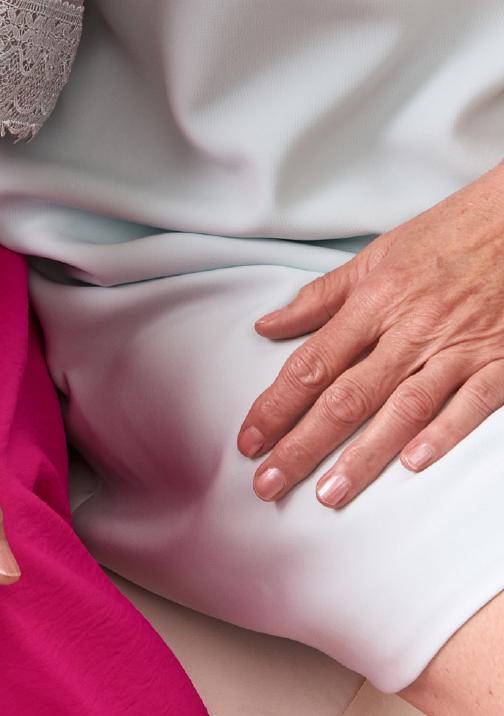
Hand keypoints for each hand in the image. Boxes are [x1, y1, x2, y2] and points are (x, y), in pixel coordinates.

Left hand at [237, 164, 503, 509]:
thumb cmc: (446, 235)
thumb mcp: (375, 256)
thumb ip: (321, 297)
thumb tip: (269, 326)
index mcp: (374, 300)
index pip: (313, 362)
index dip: (277, 404)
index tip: (250, 438)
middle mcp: (409, 328)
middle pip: (347, 395)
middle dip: (303, 443)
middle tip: (269, 481)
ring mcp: (455, 347)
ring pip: (401, 409)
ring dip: (362, 455)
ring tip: (328, 493)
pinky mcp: (498, 361)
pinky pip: (469, 403)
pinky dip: (442, 433)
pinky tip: (413, 463)